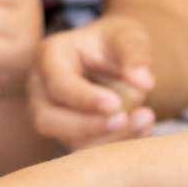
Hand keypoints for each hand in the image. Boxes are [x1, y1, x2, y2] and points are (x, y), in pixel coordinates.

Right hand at [30, 16, 155, 147]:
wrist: (116, 58)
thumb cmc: (116, 42)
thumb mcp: (129, 35)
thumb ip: (136, 53)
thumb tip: (144, 83)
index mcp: (50, 56)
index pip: (58, 83)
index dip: (84, 98)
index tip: (116, 104)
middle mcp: (42, 88)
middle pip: (48, 119)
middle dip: (87, 126)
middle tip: (124, 119)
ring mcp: (51, 114)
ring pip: (67, 140)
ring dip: (107, 139)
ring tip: (145, 121)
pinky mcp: (69, 134)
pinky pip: (86, 151)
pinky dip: (116, 146)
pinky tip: (143, 130)